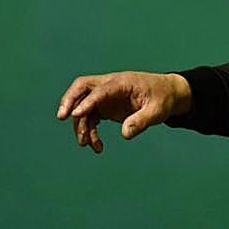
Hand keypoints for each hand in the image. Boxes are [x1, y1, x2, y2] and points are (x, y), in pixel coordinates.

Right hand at [56, 71, 192, 152]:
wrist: (167, 95)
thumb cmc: (162, 99)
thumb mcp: (157, 111)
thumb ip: (141, 121)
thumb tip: (125, 134)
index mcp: (121, 82)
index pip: (99, 90)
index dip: (87, 102)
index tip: (76, 114)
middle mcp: (109, 86)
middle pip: (81, 87)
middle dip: (69, 100)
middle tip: (61, 117)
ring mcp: (105, 96)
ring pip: (83, 105)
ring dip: (80, 125)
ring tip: (86, 144)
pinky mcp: (105, 106)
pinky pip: (90, 117)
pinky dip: (89, 131)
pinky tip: (97, 146)